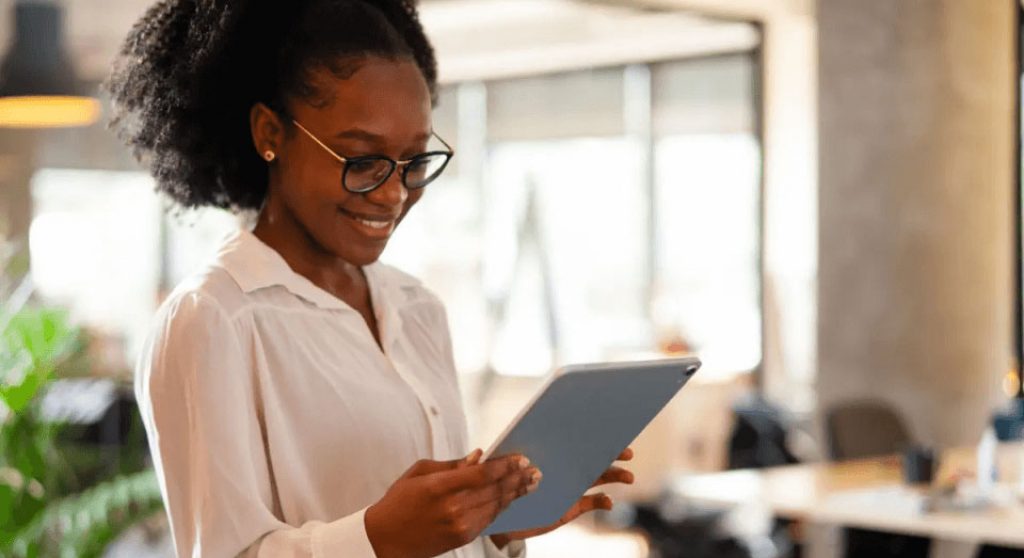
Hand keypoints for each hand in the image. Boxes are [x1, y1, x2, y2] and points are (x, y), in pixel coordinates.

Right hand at [365, 449, 541, 557]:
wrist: (385, 539)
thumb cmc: (399, 500)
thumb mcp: (419, 473)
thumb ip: (452, 465)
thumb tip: (479, 456)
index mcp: (439, 487)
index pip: (482, 474)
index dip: (505, 465)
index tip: (520, 458)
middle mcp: (453, 508)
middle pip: (495, 490)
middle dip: (517, 478)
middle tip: (534, 470)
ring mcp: (459, 525)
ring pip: (496, 505)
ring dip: (516, 493)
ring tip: (531, 482)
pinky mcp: (463, 537)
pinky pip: (490, 519)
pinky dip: (503, 506)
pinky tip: (512, 497)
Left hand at [489, 447, 634, 547]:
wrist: (505, 522)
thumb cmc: (503, 491)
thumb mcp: (498, 475)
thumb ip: (495, 464)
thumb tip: (479, 452)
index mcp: (550, 453)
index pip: (572, 438)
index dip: (590, 433)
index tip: (607, 427)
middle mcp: (564, 467)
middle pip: (591, 455)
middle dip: (611, 452)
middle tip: (627, 452)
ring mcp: (571, 486)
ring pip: (598, 477)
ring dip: (615, 475)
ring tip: (628, 477)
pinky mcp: (573, 506)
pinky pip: (593, 502)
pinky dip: (604, 501)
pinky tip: (609, 501)